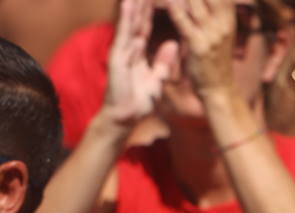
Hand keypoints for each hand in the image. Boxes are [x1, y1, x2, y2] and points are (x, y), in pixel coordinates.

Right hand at [104, 0, 177, 127]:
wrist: (126, 115)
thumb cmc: (140, 99)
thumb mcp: (157, 78)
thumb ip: (163, 61)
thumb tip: (173, 44)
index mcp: (139, 52)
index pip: (145, 26)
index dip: (150, 11)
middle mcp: (129, 48)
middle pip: (137, 20)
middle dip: (141, 2)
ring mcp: (121, 51)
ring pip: (129, 23)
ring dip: (132, 5)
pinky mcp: (117, 58)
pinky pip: (123, 36)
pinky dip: (126, 20)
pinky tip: (128, 5)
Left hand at [166, 0, 238, 97]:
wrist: (219, 90)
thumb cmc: (215, 59)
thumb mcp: (220, 32)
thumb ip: (214, 10)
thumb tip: (197, 0)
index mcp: (228, 17)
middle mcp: (223, 23)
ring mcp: (212, 34)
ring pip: (193, 1)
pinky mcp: (198, 46)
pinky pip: (183, 19)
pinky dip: (175, 5)